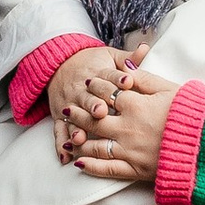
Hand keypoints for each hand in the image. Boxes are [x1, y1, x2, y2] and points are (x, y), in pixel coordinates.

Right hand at [48, 39, 139, 162]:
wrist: (59, 63)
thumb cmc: (92, 63)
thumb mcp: (108, 56)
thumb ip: (127, 58)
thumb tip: (145, 48)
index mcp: (97, 75)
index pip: (108, 76)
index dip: (118, 79)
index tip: (127, 82)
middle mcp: (81, 90)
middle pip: (89, 98)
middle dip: (94, 105)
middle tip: (101, 112)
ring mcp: (69, 105)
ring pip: (73, 117)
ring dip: (76, 128)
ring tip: (80, 138)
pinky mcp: (59, 116)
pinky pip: (59, 131)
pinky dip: (61, 144)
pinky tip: (65, 156)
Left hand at [70, 73, 178, 186]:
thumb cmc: (193, 114)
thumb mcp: (170, 89)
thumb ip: (145, 78)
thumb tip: (126, 69)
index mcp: (135, 104)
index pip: (107, 93)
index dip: (96, 87)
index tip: (88, 83)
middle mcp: (127, 127)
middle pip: (94, 119)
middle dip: (78, 114)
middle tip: (67, 110)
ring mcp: (129, 150)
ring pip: (94, 145)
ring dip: (79, 139)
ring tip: (69, 136)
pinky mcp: (135, 169)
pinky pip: (106, 169)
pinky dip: (90, 166)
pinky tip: (78, 163)